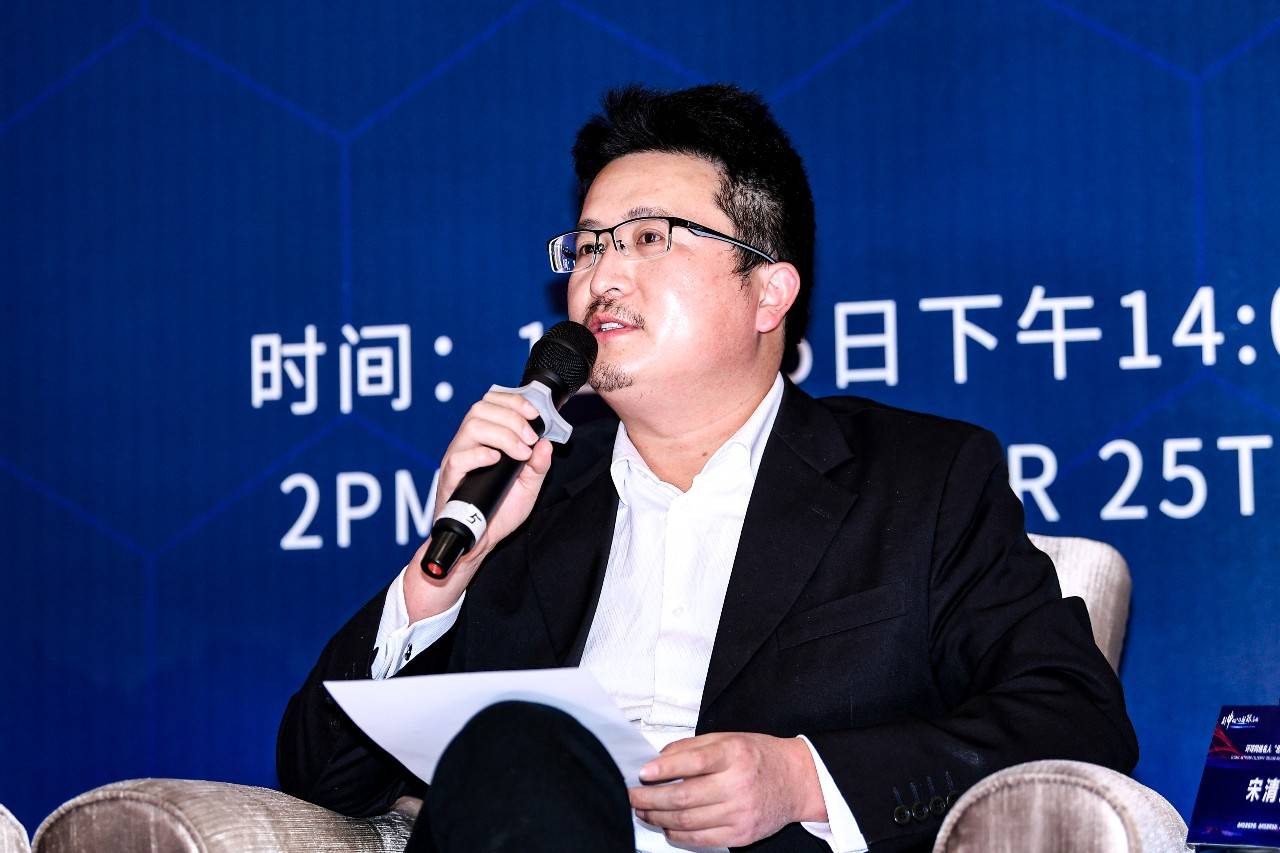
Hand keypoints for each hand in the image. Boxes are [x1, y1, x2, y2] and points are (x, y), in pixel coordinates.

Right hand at [403, 390, 553, 620]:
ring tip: (520, 453)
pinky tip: (496, 460)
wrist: (479, 542)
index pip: (491, 403)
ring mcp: (456, 460)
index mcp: (484, 439)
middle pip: (481, 409)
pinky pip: (458, 459)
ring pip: (471, 427)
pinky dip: (480, 454)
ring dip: (502, 434)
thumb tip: (546, 444)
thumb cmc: (499, 512)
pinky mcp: (449, 480)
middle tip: (529, 439)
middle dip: (512, 417)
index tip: (535, 414)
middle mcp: (467, 445)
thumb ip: (538, 466)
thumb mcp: (528, 488)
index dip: (513, 401)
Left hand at [628, 732, 826, 847]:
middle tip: (633, 795)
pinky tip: (667, 826)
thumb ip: (692, 747)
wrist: (795, 781)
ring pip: (687, 821)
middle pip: (684, 797)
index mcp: (733, 754)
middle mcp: (737, 784)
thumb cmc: (758, 757)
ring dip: (658, 818)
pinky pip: (701, 840)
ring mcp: (740, 813)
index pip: (693, 762)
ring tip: (644, 811)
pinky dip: (677, 834)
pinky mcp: (741, 835)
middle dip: (650, 798)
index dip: (663, 769)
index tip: (642, 772)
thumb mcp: (727, 739)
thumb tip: (657, 759)